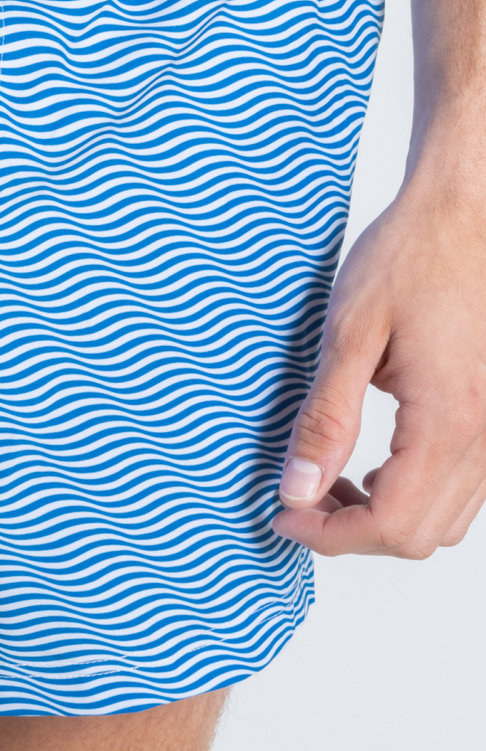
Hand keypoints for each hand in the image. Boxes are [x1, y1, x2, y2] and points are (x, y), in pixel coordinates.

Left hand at [273, 178, 485, 557]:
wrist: (466, 213)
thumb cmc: (411, 257)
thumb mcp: (349, 334)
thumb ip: (325, 420)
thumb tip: (297, 490)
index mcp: (449, 420)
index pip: (390, 526)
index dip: (330, 537)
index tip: (284, 516)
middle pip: (420, 537)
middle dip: (353, 533)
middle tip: (299, 499)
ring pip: (448, 521)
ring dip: (387, 518)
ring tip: (332, 480)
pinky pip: (467, 490)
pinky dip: (418, 495)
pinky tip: (378, 463)